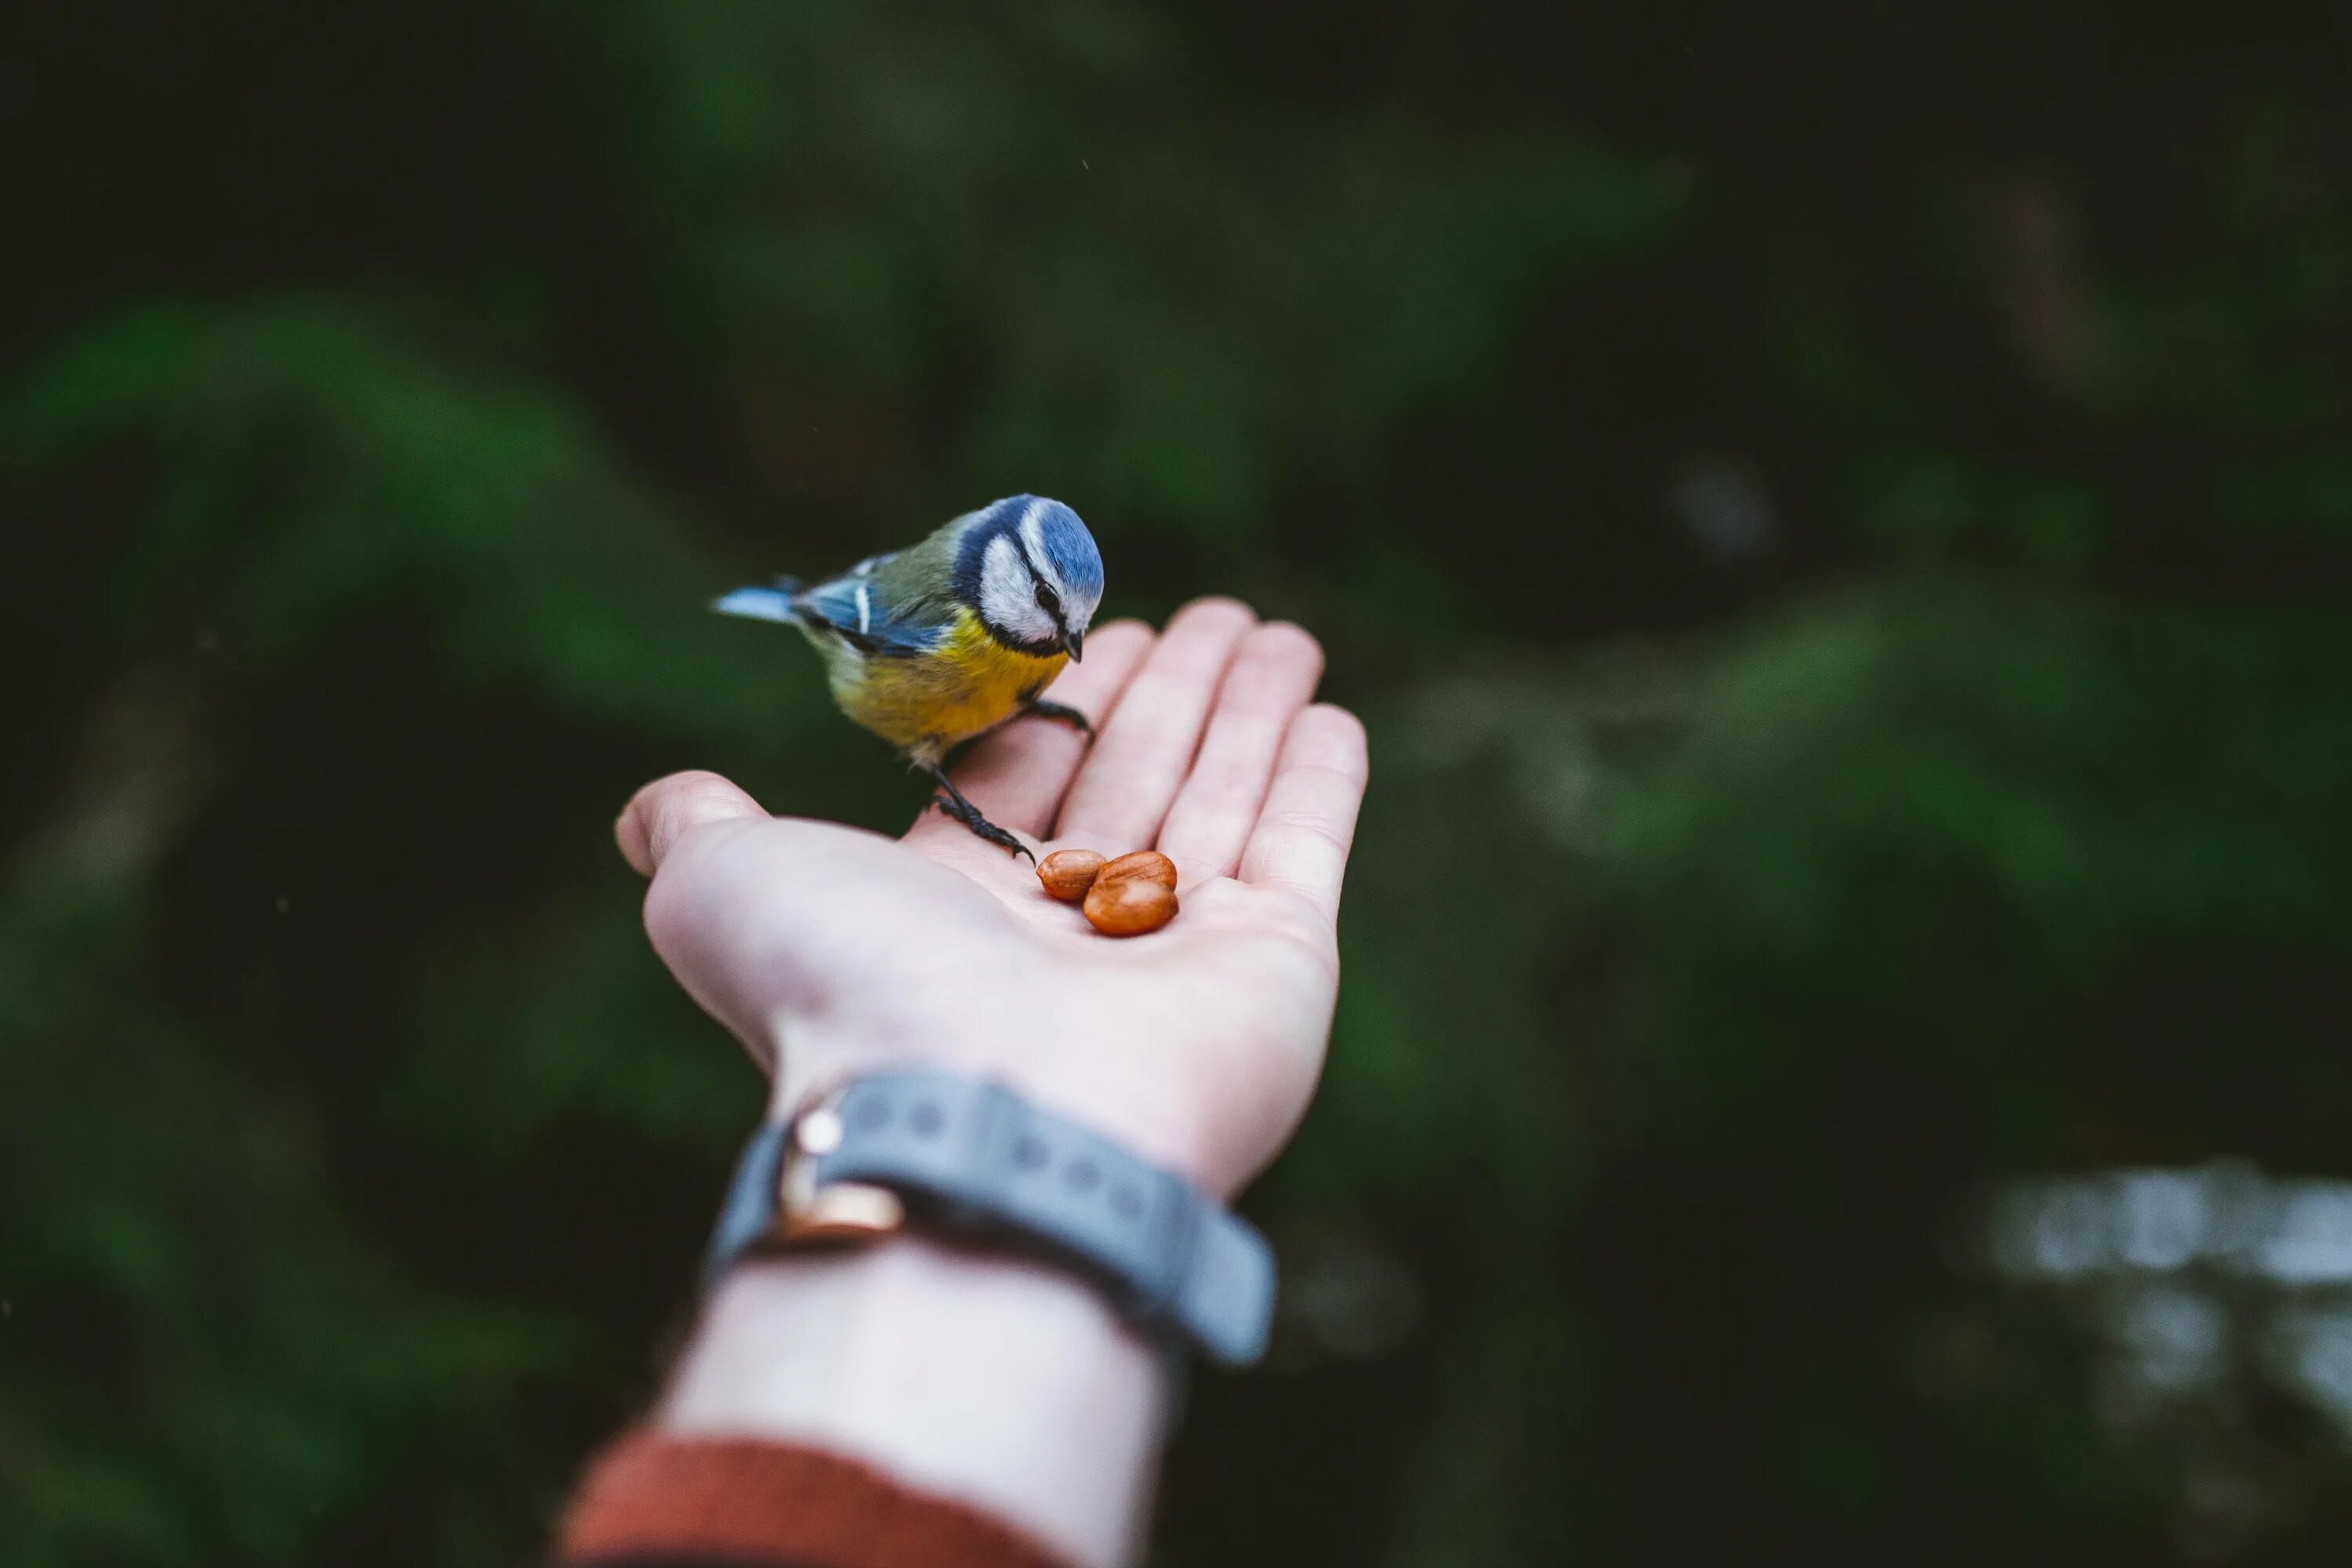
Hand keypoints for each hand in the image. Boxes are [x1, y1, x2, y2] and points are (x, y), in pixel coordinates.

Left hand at [615, 598, 1367, 1196]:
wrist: (972, 1110)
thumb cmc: (848, 988)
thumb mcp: (727, 885)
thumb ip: (699, 829)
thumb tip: (647, 808)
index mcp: (956, 911)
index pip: (1027, 781)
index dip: (1064, 702)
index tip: (1099, 629)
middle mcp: (1070, 938)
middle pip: (1133, 781)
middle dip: (1170, 695)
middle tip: (1212, 614)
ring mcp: (1181, 956)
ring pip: (1220, 803)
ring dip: (1249, 712)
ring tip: (1277, 631)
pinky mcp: (1275, 967)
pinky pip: (1300, 850)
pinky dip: (1317, 781)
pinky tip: (1326, 711)